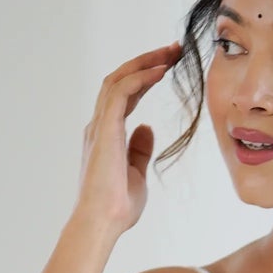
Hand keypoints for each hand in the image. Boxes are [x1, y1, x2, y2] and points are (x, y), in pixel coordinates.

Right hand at [75, 44, 183, 237]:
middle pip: (120, 80)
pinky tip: (160, 71)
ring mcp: (99, 125)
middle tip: (173, 50)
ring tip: (169, 53)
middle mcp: (99, 125)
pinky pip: (121, 92)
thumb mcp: (135, 173)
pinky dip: (140, 77)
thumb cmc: (117, 207)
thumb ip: (138, 150)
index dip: (145, 77)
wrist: (102, 222)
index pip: (125, 95)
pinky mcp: (104, 128)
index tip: (168, 65)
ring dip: (145, 63)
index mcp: (106, 134)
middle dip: (146, 61)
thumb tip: (147, 129)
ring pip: (118, 80)